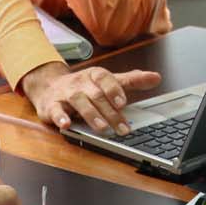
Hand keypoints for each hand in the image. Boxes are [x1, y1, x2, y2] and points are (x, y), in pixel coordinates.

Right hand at [19, 61, 160, 134]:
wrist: (49, 86)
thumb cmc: (84, 86)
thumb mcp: (107, 81)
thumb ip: (131, 80)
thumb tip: (156, 77)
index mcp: (94, 75)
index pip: (105, 79)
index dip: (114, 89)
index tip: (123, 102)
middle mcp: (80, 83)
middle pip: (96, 96)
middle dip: (110, 112)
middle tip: (123, 129)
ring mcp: (65, 94)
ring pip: (79, 102)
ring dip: (91, 115)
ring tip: (102, 128)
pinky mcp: (51, 106)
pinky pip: (55, 110)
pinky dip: (60, 117)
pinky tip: (66, 125)